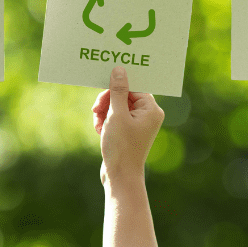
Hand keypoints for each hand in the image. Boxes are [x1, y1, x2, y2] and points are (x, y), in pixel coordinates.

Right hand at [92, 66, 163, 184]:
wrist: (120, 176)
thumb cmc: (121, 146)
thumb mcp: (117, 115)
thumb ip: (117, 91)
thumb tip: (120, 70)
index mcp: (151, 109)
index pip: (133, 86)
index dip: (116, 88)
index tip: (102, 90)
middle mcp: (148, 115)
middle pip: (123, 95)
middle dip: (107, 102)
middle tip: (95, 110)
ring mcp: (138, 123)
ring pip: (116, 105)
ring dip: (103, 112)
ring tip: (98, 124)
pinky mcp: (128, 131)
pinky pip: (115, 116)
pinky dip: (105, 120)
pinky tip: (99, 130)